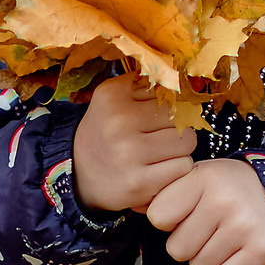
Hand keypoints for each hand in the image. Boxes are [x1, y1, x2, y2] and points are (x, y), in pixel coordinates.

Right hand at [71, 74, 196, 214]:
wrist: (77, 174)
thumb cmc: (105, 132)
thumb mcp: (113, 97)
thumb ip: (144, 83)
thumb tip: (184, 80)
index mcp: (113, 96)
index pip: (168, 92)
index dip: (167, 107)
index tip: (151, 119)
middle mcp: (119, 123)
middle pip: (180, 117)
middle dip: (174, 128)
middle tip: (155, 139)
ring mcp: (129, 154)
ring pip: (187, 141)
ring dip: (179, 149)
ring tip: (158, 154)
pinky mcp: (140, 183)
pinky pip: (183, 167)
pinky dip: (176, 170)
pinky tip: (157, 171)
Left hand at [144, 159, 264, 264]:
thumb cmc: (224, 190)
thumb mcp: (194, 178)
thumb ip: (163, 194)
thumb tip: (135, 208)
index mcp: (203, 177)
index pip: (158, 218)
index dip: (170, 219)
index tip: (188, 209)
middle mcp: (224, 200)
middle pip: (176, 249)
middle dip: (188, 242)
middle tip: (209, 226)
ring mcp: (244, 226)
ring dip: (207, 257)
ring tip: (223, 236)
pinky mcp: (260, 250)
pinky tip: (236, 250)